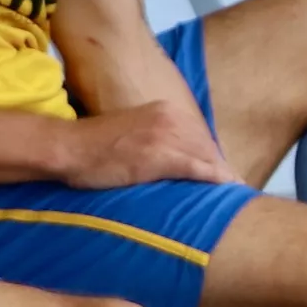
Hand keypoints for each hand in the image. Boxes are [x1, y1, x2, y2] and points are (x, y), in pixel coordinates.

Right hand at [54, 100, 239, 189]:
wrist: (70, 148)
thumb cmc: (94, 147)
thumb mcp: (132, 133)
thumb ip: (156, 139)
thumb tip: (172, 159)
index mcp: (165, 111)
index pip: (200, 135)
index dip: (212, 157)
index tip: (224, 174)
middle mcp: (171, 118)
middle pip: (208, 146)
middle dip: (221, 167)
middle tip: (236, 188)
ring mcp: (166, 136)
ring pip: (207, 157)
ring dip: (223, 176)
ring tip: (235, 195)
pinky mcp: (160, 155)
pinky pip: (197, 168)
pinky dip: (215, 179)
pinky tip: (227, 189)